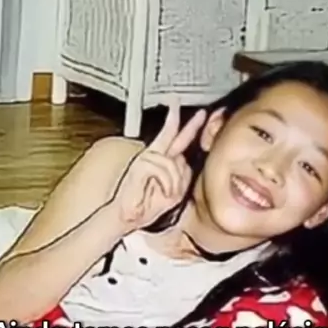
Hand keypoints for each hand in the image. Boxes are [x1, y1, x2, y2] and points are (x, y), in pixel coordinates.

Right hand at [112, 99, 205, 233]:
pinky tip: (163, 192)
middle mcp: (152, 156)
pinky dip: (167, 184)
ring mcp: (144, 159)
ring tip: (168, 194)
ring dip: (175, 182)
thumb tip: (185, 162)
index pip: (176, 140)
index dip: (189, 127)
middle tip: (193, 110)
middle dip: (181, 121)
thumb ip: (181, 176)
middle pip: (170, 133)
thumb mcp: (174, 192)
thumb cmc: (146, 206)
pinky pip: (163, 170)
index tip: (200, 115)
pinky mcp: (139, 166)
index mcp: (160, 161)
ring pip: (172, 162)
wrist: (127, 217)